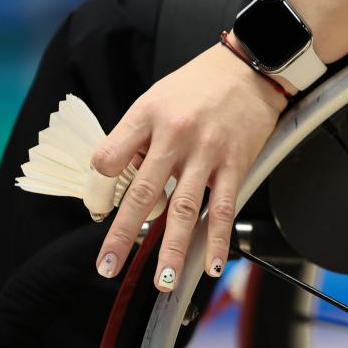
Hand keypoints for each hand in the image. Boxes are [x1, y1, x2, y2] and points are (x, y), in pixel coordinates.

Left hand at [91, 40, 286, 290]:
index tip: (99, 212)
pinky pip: (224, 208)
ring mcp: (207, 153)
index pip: (109, 158)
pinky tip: (211, 265)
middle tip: (108, 267)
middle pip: (142, 194)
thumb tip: (120, 179)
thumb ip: (135, 137)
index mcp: (147, 116)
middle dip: (123, 235)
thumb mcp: (155, 98)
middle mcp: (174, 136)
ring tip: (162, 281)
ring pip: (185, 209)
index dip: (99, 190)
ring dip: (173, 249)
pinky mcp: (235, 164)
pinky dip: (218, 240)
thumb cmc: (199, 85)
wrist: (249, 67)